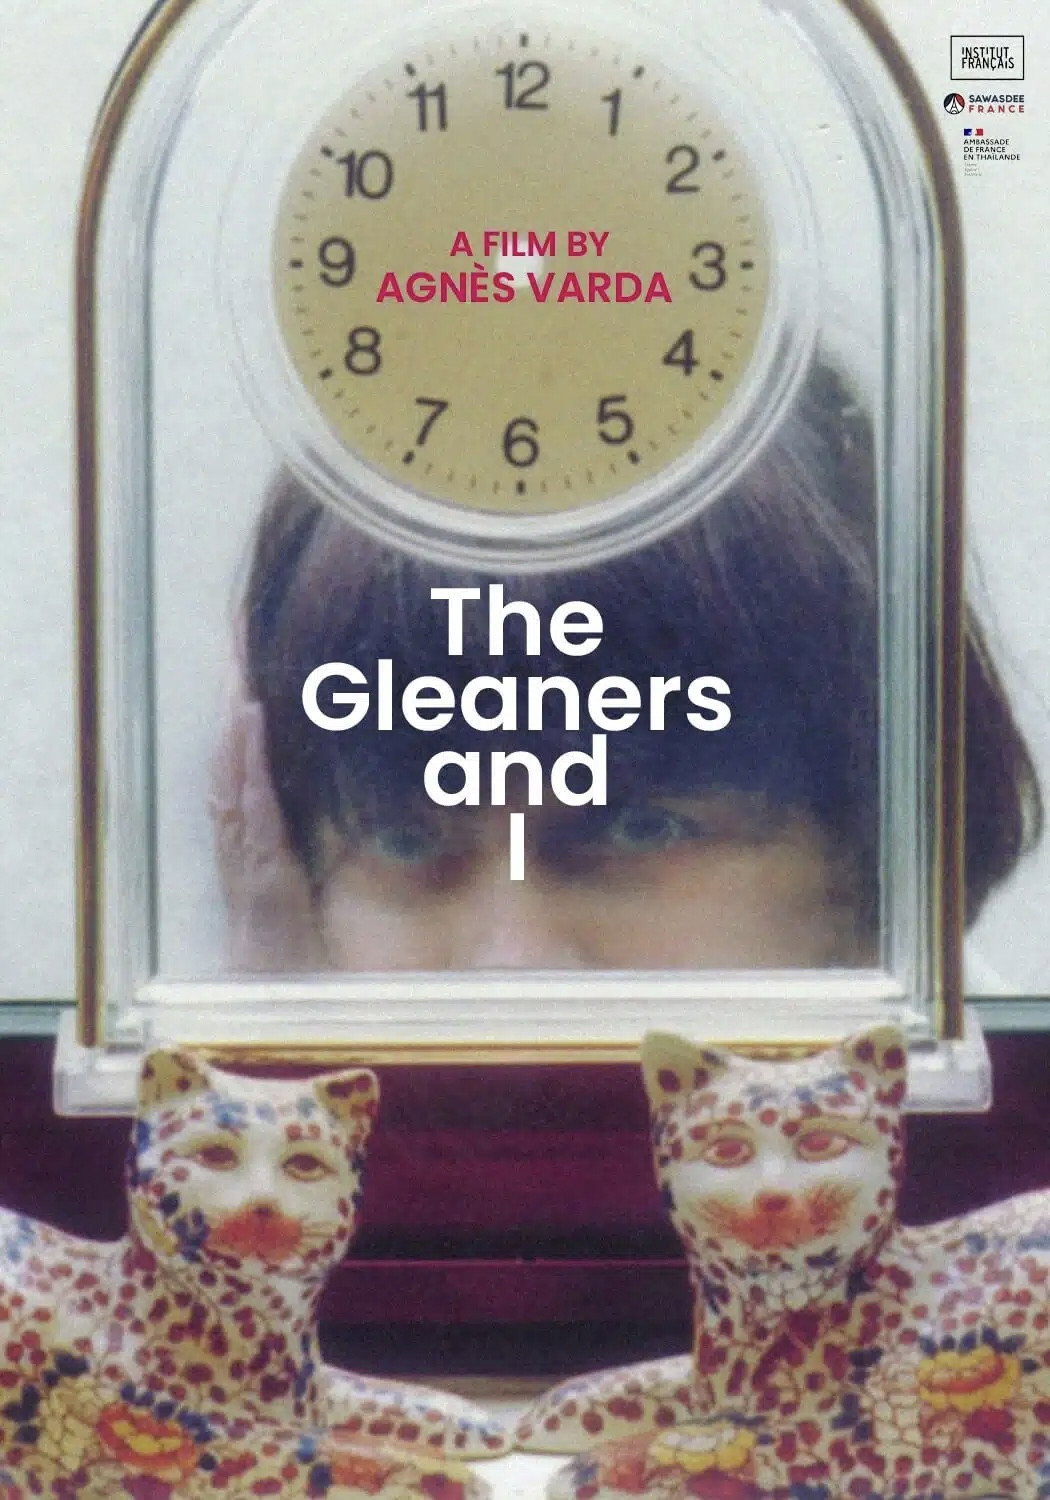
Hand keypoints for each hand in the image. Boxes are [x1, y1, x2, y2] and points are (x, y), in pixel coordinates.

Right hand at [209, 677, 324, 971]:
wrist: (276, 986)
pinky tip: (254, 723)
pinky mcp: (261, 861)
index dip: (237, 739)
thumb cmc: (294, 941)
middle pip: (227, 768)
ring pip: (234, 776)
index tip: (242, 696)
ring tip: (241, 684)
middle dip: (229, 722)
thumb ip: (327, 852)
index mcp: (251, 845)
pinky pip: (253, 801)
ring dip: (236, 730)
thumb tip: (367, 816)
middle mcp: (240, 843)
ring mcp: (246, 850)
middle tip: (233, 669)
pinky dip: (251, 760)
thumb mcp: (309, 884)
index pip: (239, 780)